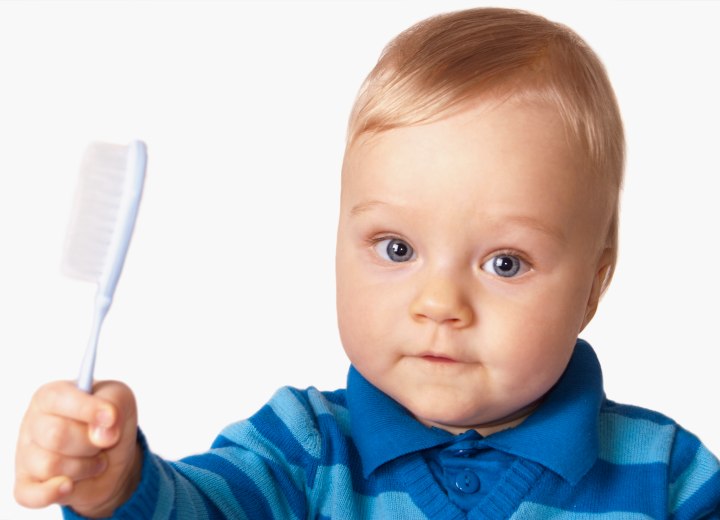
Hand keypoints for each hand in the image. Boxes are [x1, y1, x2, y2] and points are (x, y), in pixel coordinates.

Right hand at [15, 380, 140, 517]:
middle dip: (90, 443)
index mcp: (51, 396)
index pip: (58, 399)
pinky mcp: (27, 485)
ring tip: (93, 458)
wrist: (112, 458)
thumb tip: (102, 434)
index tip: (111, 418)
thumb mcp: (121, 400)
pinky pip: (32, 495)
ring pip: (50, 466)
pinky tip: (69, 485)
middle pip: (56, 436)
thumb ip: (114, 405)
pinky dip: (53, 493)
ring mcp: (27, 455)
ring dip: (85, 466)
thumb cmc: (110, 422)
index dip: (87, 409)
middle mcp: (33, 423)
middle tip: (101, 442)